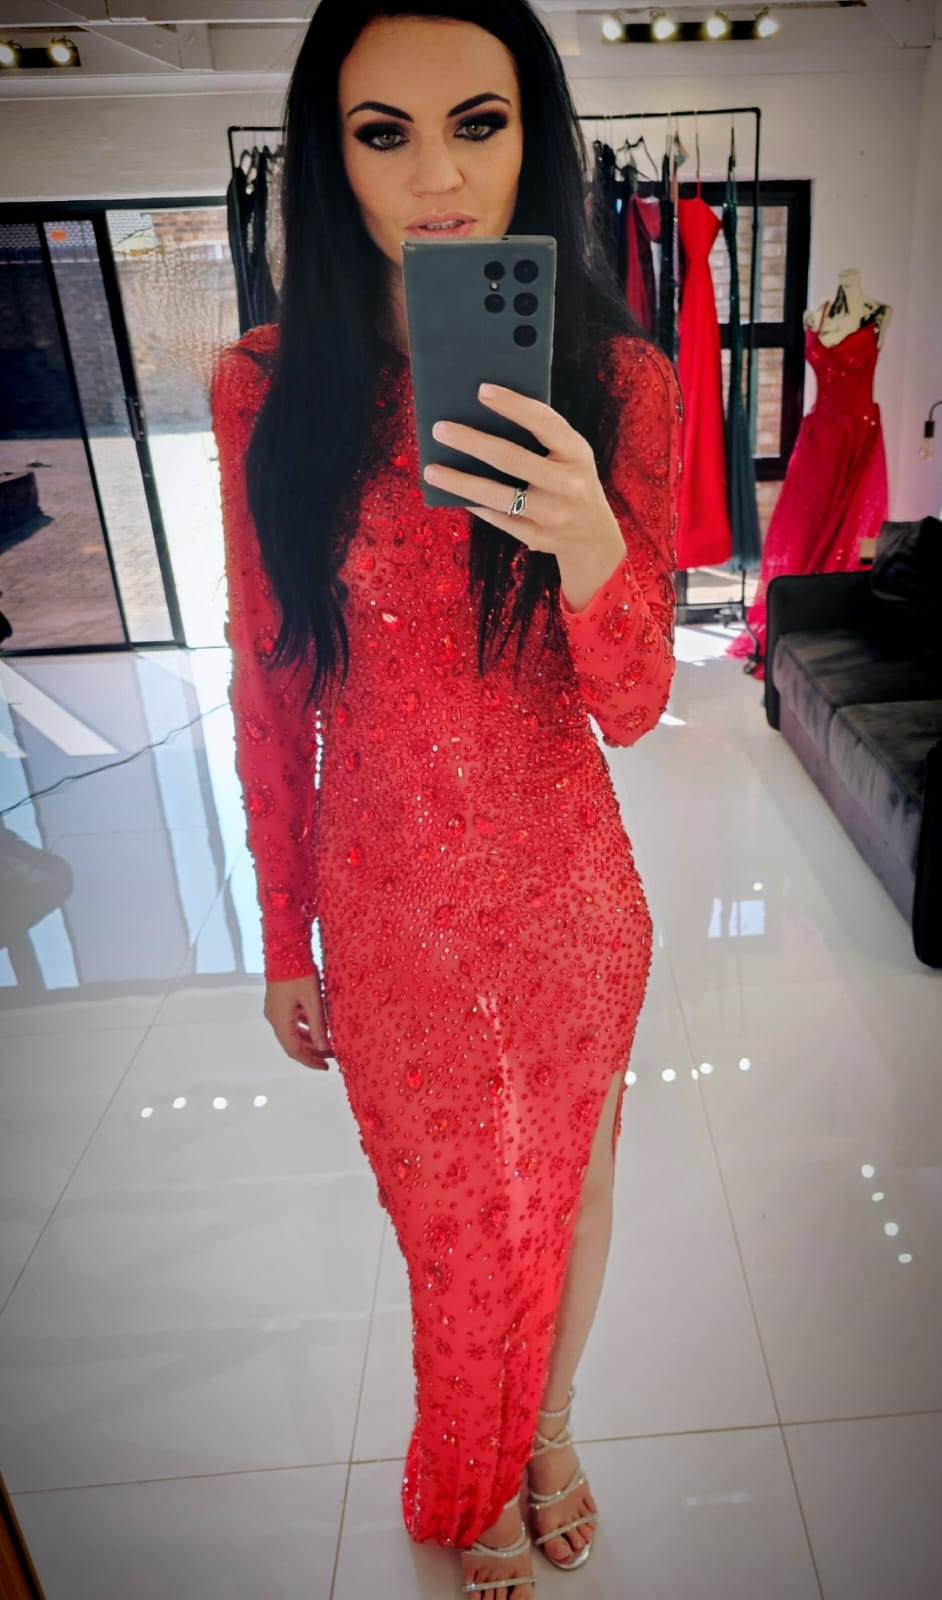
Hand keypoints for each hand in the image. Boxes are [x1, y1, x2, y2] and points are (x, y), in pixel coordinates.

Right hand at [264, 969, 333, 1071]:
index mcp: (280, 1020)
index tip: (325, 1067)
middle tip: (330, 1056)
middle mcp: (274, 1017)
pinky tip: (317, 1025)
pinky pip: (290, 1021)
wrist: (284, 948)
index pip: (295, 1050)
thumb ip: (318, 1025)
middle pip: (292, 1043)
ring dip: (309, 1039)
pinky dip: (303, 1027)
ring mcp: (274, 1009)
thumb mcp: (313, 1000)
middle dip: (312, 1052)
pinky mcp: (277, 1002)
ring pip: (291, 1032)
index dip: (310, 1061)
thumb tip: (323, 1048)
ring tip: (327, 1043)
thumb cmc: (298, 971)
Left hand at [423, 383, 623, 567]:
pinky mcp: (535, 537)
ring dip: (460, 482)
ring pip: (498, 496)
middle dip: (472, 442)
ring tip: (431, 470)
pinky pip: (496, 518)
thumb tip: (484, 415)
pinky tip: (451, 491)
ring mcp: (551, 514)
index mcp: (576, 452)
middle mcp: (566, 483)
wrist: (593, 536)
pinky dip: (472, 503)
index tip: (481, 390)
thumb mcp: (569, 454)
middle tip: (440, 429)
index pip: (543, 422)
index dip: (513, 404)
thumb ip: (541, 436)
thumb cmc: (570, 480)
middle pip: (512, 459)